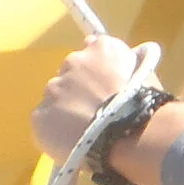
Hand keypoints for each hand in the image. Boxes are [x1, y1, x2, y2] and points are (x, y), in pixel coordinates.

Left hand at [31, 35, 139, 158]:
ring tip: (82, 124)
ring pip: (56, 96)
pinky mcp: (39, 115)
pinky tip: (72, 137)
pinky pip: (45, 119)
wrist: (124, 133)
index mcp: (101, 47)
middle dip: (79, 85)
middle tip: (94, 104)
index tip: (104, 79)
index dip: (98, 66)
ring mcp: (53, 89)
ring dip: (66, 105)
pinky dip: (55, 126)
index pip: (93, 47)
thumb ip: (127, 61)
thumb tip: (126, 58)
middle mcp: (73, 61)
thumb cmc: (142, 100)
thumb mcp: (144, 70)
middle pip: (71, 71)